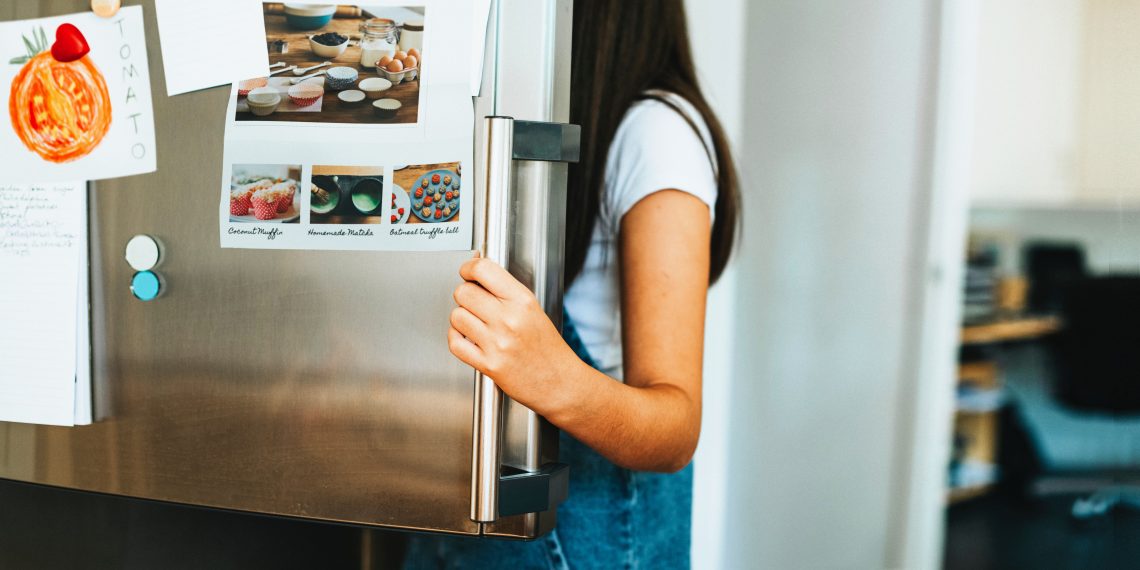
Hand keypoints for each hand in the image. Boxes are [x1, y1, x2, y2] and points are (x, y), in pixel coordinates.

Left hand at [448, 256, 579, 411]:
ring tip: (474, 323)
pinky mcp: (488, 364)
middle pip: (464, 292)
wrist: (560, 383)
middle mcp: (509, 319)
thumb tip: (477, 272)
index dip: (469, 268)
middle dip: (465, 295)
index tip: (468, 271)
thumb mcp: (534, 310)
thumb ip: (506, 292)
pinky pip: (455, 343)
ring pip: (456, 316)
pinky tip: (467, 338)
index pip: (483, 270)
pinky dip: (456, 338)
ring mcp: (498, 343)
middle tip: (473, 302)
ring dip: (461, 318)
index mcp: (523, 301)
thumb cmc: (548, 349)